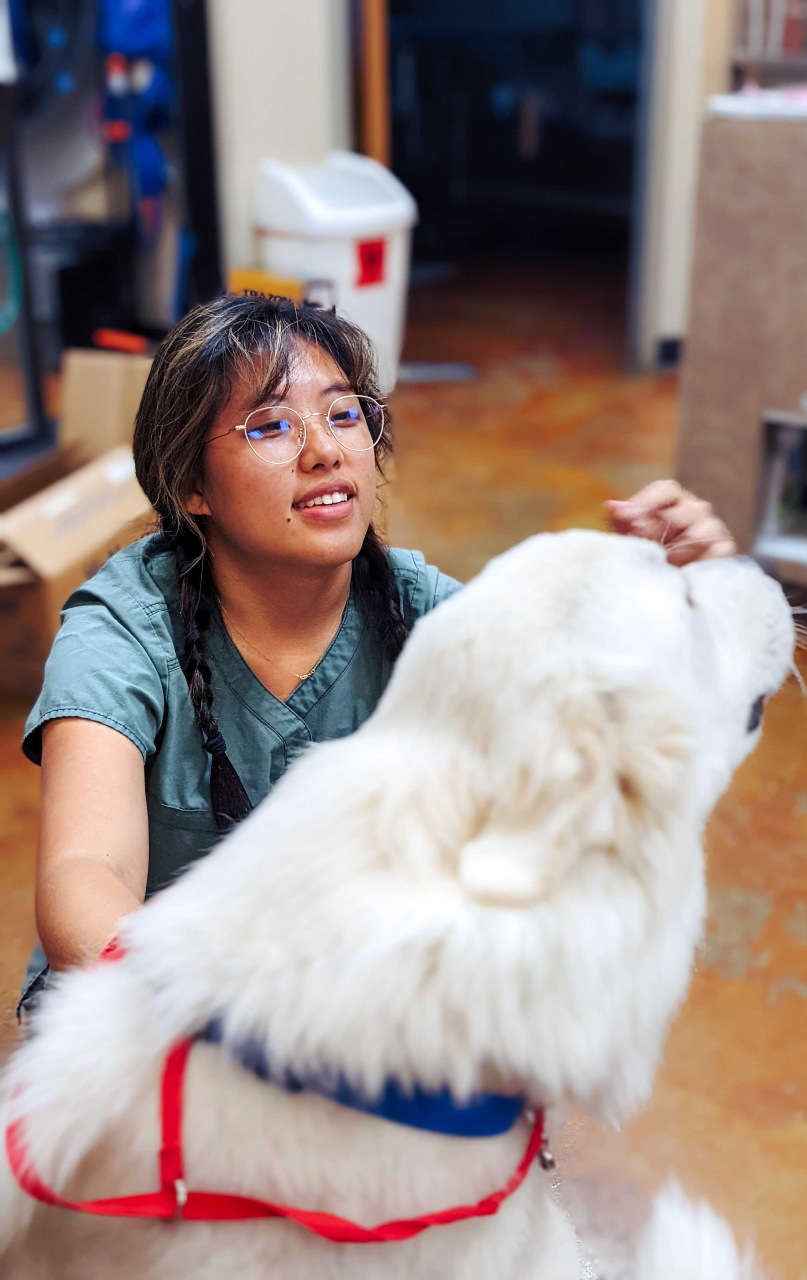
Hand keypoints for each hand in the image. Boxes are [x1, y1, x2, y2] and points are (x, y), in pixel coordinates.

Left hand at [605, 480, 735, 566]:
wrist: (667, 595)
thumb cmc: (648, 560)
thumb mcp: (630, 541)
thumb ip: (622, 522)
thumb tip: (610, 506)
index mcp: (672, 503)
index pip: (666, 490)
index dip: (646, 501)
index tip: (624, 517)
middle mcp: (695, 511)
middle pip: (685, 508)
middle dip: (658, 526)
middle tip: (637, 540)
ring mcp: (713, 529)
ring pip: (703, 529)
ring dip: (678, 547)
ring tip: (660, 561)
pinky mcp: (724, 551)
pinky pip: (716, 551)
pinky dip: (698, 560)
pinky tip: (680, 570)